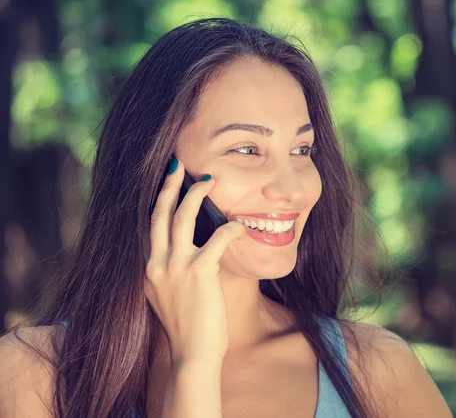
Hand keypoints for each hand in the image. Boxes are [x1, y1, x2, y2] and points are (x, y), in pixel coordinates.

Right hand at [144, 159, 245, 364]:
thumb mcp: (168, 297)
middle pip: (159, 213)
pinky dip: (230, 228)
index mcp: (148, 269)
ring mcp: (175, 267)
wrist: (192, 356)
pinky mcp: (199, 273)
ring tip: (209, 180)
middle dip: (168, 186)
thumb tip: (187, 254)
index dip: (158, 201)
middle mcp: (155, 264)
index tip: (166, 182)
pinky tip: (241, 225)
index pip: (150, 226)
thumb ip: (171, 273)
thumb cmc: (188, 329)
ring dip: (196, 194)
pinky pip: (217, 239)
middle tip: (178, 165)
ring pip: (182, 217)